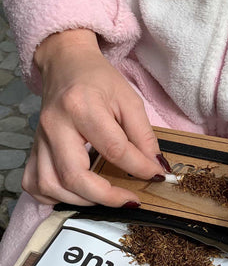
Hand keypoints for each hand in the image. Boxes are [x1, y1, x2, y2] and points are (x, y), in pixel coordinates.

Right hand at [22, 29, 163, 205]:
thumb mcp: (129, 100)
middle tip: (129, 199)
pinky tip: (75, 191)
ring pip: (51, 186)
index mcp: (81, 107)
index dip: (139, 167)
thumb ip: (144, 135)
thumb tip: (156, 168)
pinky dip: (55, 196)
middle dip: (106, 196)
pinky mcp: (33, 149)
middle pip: (74, 176)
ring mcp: (39, 139)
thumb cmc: (99, 81)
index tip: (155, 175)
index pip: (113, 148)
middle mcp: (55, 125)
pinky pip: (35, 184)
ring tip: (104, 195)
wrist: (66, 64)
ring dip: (81, 200)